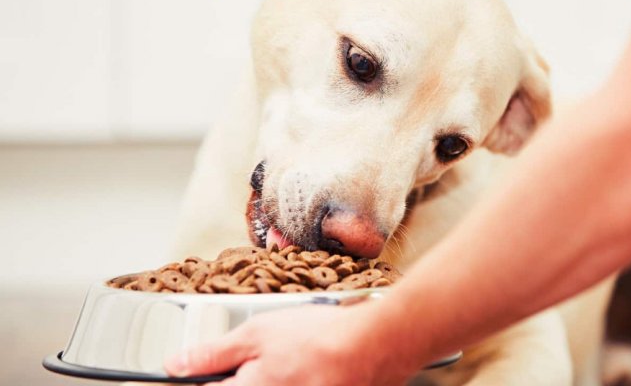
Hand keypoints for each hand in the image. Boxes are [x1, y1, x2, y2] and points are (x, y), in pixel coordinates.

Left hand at [164, 303, 412, 385]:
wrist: (374, 347)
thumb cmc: (318, 337)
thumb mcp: (257, 333)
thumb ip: (212, 354)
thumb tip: (175, 365)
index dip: (202, 377)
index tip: (205, 369)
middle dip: (248, 374)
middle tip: (270, 359)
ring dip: (274, 375)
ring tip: (294, 362)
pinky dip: (296, 378)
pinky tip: (307, 369)